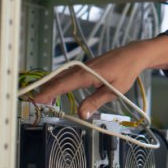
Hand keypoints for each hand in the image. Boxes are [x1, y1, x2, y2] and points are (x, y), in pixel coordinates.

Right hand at [30, 36, 167, 118]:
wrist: (133, 54)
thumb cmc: (126, 71)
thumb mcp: (115, 90)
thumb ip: (97, 101)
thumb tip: (81, 114)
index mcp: (89, 74)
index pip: (64, 84)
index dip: (49, 92)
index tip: (37, 99)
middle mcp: (83, 69)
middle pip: (60, 80)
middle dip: (46, 90)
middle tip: (33, 101)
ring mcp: (84, 67)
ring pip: (63, 76)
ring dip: (52, 86)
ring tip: (42, 98)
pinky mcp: (86, 67)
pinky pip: (69, 74)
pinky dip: (60, 82)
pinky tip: (57, 88)